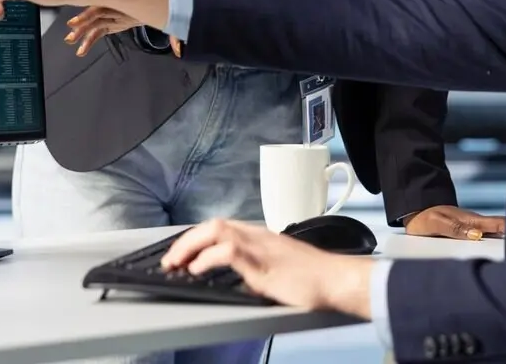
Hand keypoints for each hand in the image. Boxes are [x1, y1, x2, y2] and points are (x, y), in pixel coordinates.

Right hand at [65, 7, 181, 56]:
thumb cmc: (162, 8)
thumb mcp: (169, 21)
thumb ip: (174, 37)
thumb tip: (180, 52)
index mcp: (127, 8)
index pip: (103, 9)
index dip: (89, 14)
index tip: (75, 22)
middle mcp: (117, 11)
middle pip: (96, 16)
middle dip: (82, 25)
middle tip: (70, 36)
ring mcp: (114, 16)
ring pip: (95, 23)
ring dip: (83, 32)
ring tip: (70, 41)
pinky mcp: (115, 22)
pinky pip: (100, 30)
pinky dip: (91, 38)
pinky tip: (82, 48)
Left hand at [161, 219, 372, 317]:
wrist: (336, 279)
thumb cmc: (312, 277)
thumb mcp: (276, 270)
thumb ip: (256, 270)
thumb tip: (239, 280)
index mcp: (258, 236)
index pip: (219, 227)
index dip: (195, 238)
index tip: (179, 253)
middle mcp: (256, 235)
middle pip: (212, 225)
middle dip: (185, 240)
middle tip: (169, 260)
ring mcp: (260, 247)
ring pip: (216, 231)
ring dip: (190, 246)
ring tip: (176, 263)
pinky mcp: (263, 263)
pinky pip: (228, 252)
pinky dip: (208, 258)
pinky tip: (197, 270)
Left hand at [401, 206, 505, 240]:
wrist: (417, 211)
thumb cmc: (426, 217)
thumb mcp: (436, 222)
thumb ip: (454, 229)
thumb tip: (477, 235)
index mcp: (473, 221)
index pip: (499, 224)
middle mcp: (477, 226)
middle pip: (502, 234)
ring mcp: (474, 231)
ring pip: (494, 240)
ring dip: (504, 249)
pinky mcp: (468, 237)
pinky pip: (484, 244)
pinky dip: (492, 250)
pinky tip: (497, 262)